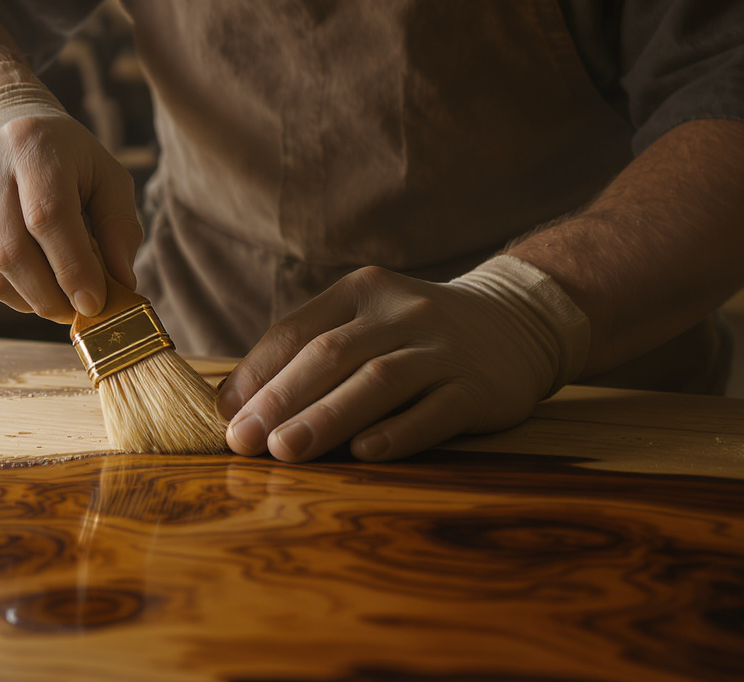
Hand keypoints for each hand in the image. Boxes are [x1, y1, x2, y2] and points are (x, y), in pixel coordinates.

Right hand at [0, 112, 142, 322]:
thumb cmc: (62, 159)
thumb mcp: (105, 176)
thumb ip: (120, 226)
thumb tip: (122, 283)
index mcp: (30, 144)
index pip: (48, 216)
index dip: (73, 268)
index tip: (94, 302)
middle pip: (12, 253)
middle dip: (50, 295)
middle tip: (74, 311)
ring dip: (27, 300)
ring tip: (53, 297)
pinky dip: (5, 292)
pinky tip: (25, 280)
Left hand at [215, 260, 586, 461]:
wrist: (518, 323)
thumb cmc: (415, 335)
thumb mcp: (365, 323)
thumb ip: (308, 354)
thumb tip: (233, 406)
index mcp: (360, 292)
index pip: (296, 331)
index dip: (255, 374)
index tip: (225, 417)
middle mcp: (401, 312)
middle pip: (330, 355)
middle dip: (280, 399)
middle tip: (243, 440)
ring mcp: (442, 348)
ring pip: (377, 381)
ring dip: (326, 417)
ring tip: (285, 451)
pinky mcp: (479, 387)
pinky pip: (434, 410)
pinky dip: (398, 432)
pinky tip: (364, 453)